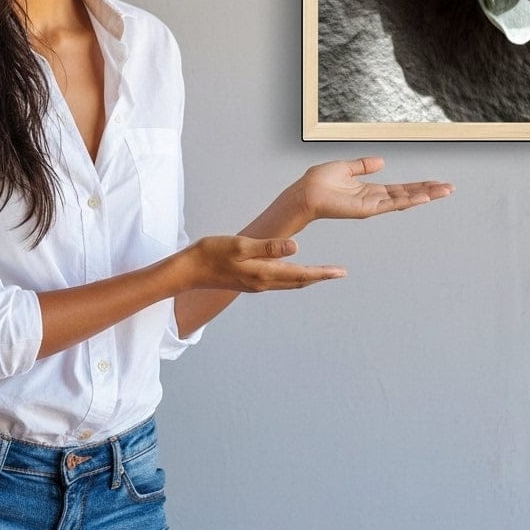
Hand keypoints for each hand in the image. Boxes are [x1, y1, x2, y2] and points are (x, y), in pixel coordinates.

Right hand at [183, 235, 346, 292]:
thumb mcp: (241, 245)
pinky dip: (292, 277)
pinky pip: (278, 281)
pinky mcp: (249, 282)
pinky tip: (293, 271)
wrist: (189, 270)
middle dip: (320, 277)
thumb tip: (296, 247)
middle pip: (298, 282)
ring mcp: (256, 284)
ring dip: (307, 278)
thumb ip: (269, 247)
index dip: (323, 273)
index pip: (301, 274)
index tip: (341, 272)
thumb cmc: (211, 253)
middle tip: (339, 273)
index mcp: (263, 273)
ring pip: (289, 283)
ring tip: (322, 272)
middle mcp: (263, 283)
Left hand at [286, 157, 452, 222]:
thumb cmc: (319, 181)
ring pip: (405, 200)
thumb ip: (363, 166)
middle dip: (429, 191)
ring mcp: (373, 205)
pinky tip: (424, 196)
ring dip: (426, 195)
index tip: (436, 183)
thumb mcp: (345, 168)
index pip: (400, 188)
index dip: (418, 185)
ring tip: (445, 191)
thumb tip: (381, 161)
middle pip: (408, 194)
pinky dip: (409, 200)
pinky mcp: (367, 209)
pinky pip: (393, 204)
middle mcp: (374, 199)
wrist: (306, 192)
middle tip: (449, 188)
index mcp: (370, 190)